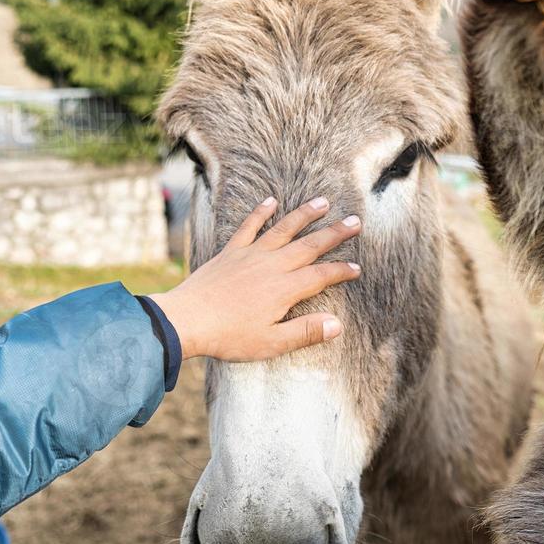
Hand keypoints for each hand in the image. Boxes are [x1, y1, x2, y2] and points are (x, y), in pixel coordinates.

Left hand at [149, 197, 360, 361]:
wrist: (186, 320)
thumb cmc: (228, 336)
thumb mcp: (270, 343)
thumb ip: (304, 332)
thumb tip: (337, 325)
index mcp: (284, 289)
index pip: (321, 276)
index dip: (340, 271)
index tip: (356, 268)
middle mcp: (272, 266)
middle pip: (310, 246)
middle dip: (334, 234)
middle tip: (355, 221)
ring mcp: (251, 255)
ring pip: (284, 229)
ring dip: (304, 214)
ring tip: (323, 202)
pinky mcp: (231, 251)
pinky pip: (249, 226)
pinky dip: (260, 212)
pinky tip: (271, 200)